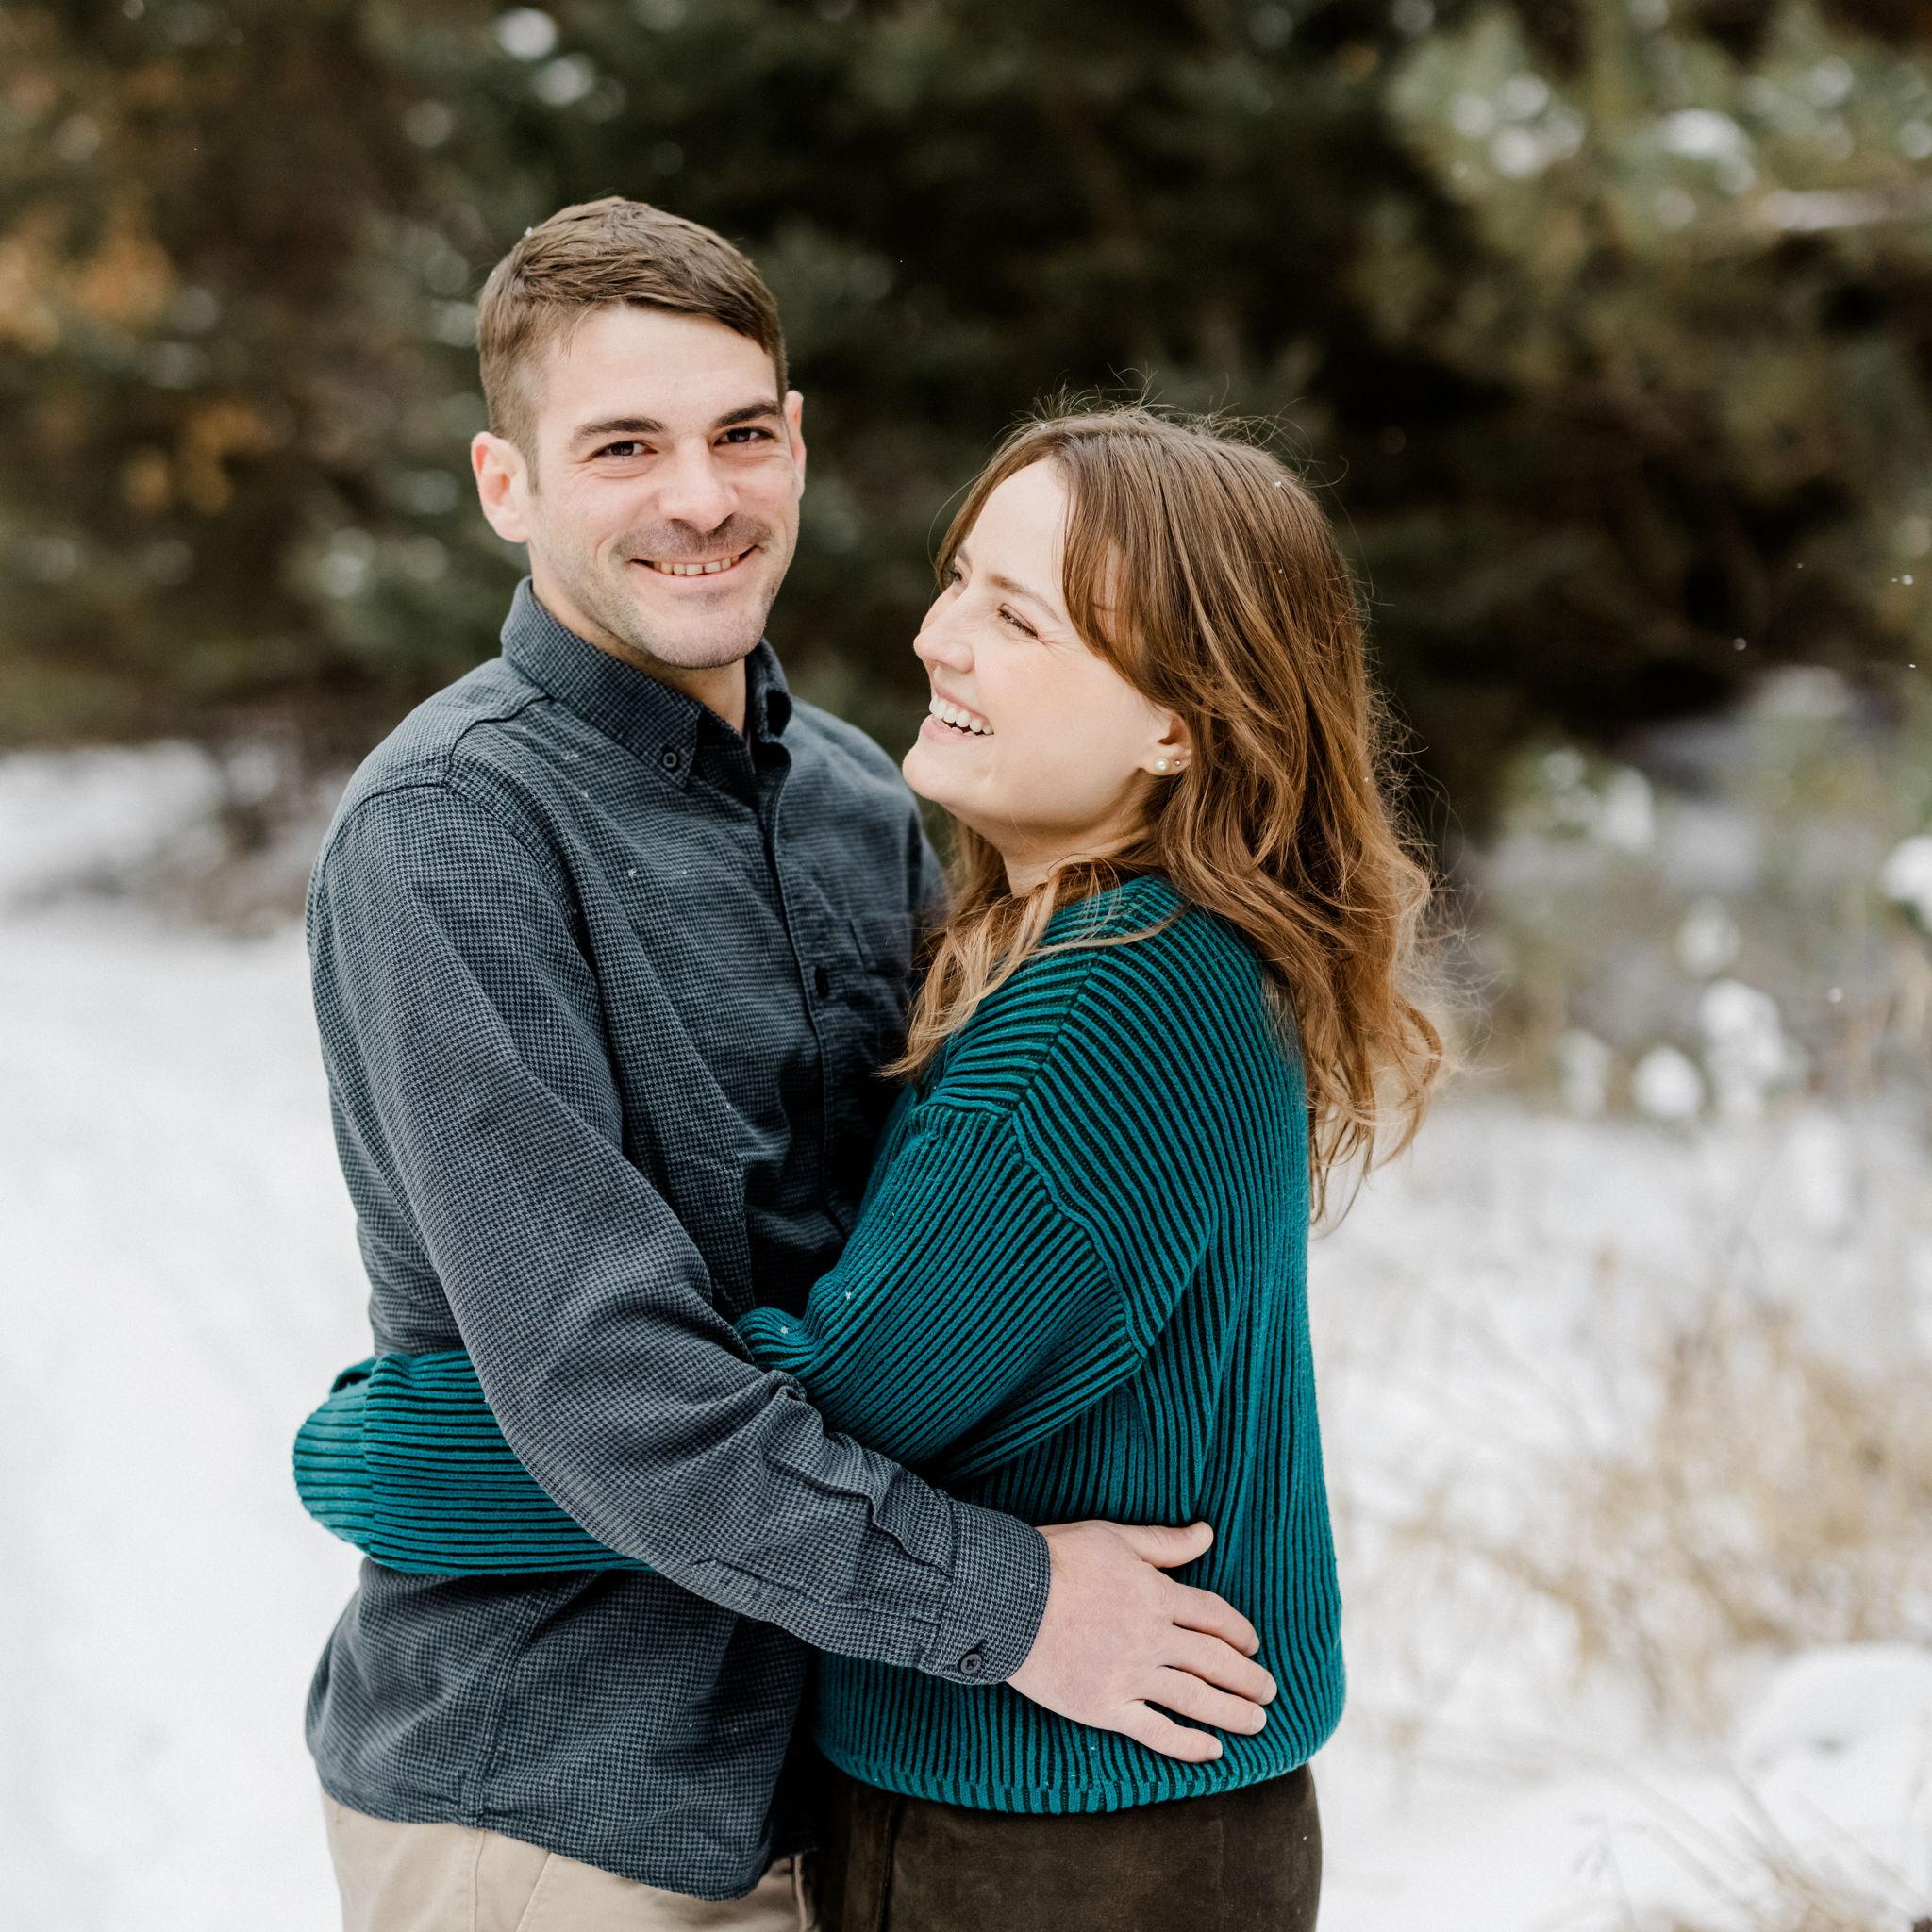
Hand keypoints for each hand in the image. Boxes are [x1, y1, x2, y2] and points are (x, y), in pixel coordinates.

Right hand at [1005, 1520, 1274, 1761]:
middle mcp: (1152, 1638)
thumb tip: (1208, 1533)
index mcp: (1157, 1595)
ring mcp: (1131, 1676)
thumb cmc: (1056, 1558)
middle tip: (1270, 1690)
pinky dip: (1187, 1744)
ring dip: (1233, 1712)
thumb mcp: (1114, 1538)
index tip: (1253, 1644)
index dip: (1239, 1631)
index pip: (1214, 1616)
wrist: (1007, 1598)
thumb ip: (1165, 1543)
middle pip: (1215, 1661)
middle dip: (1248, 1677)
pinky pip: (1156, 1731)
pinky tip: (1212, 1752)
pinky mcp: (1105, 1706)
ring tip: (1258, 1723)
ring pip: (1196, 1698)